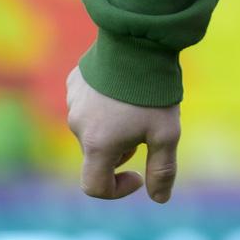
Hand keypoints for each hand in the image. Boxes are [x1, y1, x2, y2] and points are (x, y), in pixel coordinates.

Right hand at [65, 64, 181, 202]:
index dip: (117, 189)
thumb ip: (162, 169)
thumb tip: (160, 199)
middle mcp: (77, 126)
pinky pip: (88, 103)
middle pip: (97, 155)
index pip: (94, 187)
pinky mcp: (74, 82)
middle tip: (146, 127)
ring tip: (137, 103)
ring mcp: (73, 102)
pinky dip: (104, 104)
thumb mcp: (166, 133)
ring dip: (112, 127)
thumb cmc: (153, 91)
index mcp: (97, 145)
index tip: (138, 176)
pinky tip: (124, 87)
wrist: (138, 40)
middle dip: (121, 151)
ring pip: (93, 128)